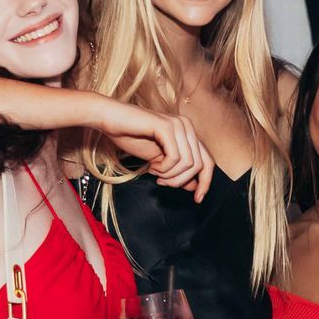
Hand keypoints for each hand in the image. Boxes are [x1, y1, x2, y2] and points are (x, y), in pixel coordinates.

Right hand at [96, 99, 214, 201]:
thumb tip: (195, 187)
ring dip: (171, 176)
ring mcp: (178, 124)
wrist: (110, 119)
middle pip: (201, 165)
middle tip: (162, 183)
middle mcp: (187, 126)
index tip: (197, 199)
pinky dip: (164, 168)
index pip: (208, 161)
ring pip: (189, 163)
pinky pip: (175, 157)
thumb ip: (177, 171)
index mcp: (188, 133)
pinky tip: (152, 166)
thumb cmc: (131, 136)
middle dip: (181, 181)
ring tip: (155, 173)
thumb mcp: (159, 160)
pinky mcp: (166, 126)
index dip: (206, 183)